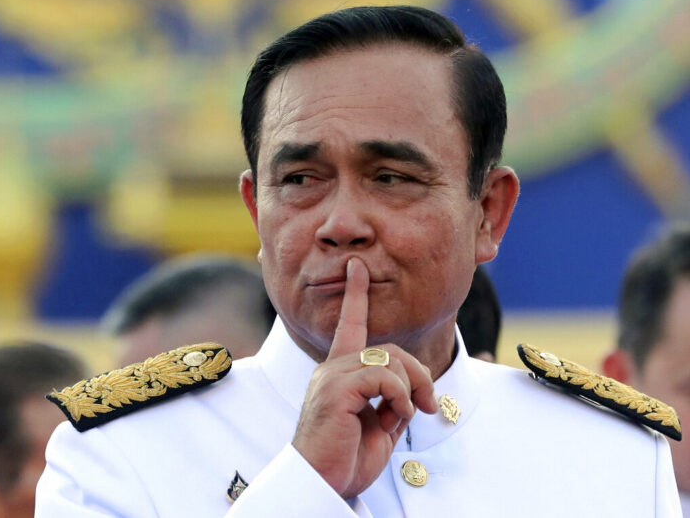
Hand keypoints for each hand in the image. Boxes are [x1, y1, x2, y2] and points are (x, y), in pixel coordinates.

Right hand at [292, 258, 437, 498]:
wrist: (322, 484)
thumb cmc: (346, 459)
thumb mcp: (380, 427)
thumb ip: (393, 403)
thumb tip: (414, 394)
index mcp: (340, 373)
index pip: (349, 325)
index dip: (356, 295)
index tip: (357, 267)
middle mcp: (332, 368)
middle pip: (390, 348)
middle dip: (419, 373)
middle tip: (430, 404)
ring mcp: (332, 377)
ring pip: (389, 359)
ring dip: (412, 386)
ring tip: (412, 413)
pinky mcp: (335, 390)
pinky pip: (381, 375)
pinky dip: (400, 394)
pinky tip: (399, 415)